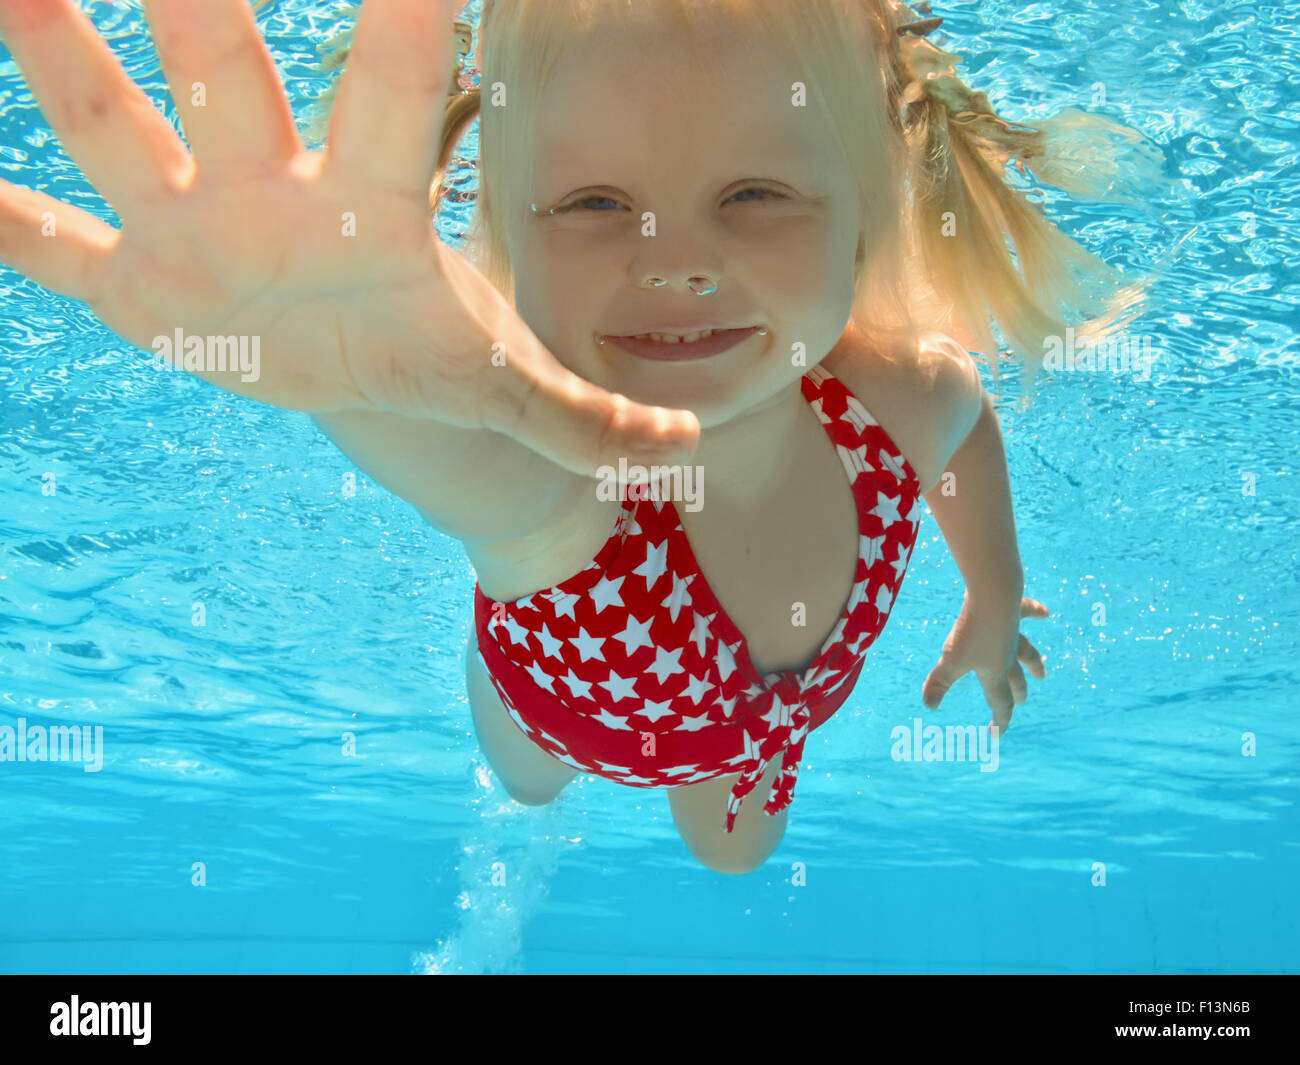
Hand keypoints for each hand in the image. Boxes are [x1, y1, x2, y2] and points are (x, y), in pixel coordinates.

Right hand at [0, 0, 698, 476]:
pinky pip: (58, 248)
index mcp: (375, 204)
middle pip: (231, 80)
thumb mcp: (504, 386)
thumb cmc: (432, 349)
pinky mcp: (143, 285)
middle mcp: (276, 189)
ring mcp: (199, 229)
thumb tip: (682, 455)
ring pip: (122, 133)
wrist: (356, 371)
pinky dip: (8, 229)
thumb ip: (584, 419)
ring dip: (66, 68)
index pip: (393, 94)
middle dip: (198, 3)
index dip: (402, 21)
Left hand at [921, 593, 1048, 730]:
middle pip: (1014, 680)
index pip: (1000, 703)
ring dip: (1034, 664)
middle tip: (1021, 703)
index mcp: (995, 672)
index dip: (1000, 721)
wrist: (993, 597)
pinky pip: (1027, 612)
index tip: (996, 735)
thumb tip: (929, 706)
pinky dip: (1036, 612)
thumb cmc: (971, 632)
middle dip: (1016, 694)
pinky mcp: (1013, 611)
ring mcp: (1013, 634)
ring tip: (1042, 674)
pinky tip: (1045, 613)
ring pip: (1027, 653)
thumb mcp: (951, 660)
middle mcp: (1008, 656)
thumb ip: (939, 683)